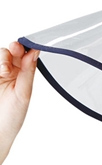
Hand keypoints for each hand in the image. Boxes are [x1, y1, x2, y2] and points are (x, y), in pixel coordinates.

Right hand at [0, 42, 38, 164]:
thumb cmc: (12, 117)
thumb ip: (28, 72)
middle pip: (9, 52)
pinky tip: (1, 72)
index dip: (25, 49)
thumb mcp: (23, 94)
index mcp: (22, 76)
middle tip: (15, 51)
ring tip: (5, 71)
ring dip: (2, 58)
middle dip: (12, 49)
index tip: (26, 47)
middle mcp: (8, 73)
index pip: (24, 57)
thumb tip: (35, 53)